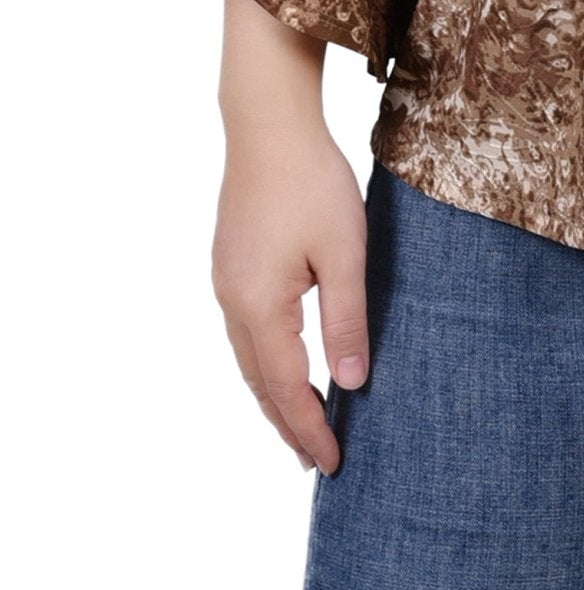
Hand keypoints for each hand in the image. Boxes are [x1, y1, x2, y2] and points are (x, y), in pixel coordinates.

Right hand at [210, 121, 369, 476]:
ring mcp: (226, 281)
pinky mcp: (231, 262)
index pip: (287, 387)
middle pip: (259, 382)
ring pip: (249, 357)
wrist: (269, 126)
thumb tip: (351, 383)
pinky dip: (267, 359)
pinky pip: (246, 330)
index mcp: (259, 306)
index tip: (332, 463)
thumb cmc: (312, 183)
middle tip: (316, 459)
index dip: (309, 428)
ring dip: (275, 393)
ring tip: (302, 421)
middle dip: (288, 423)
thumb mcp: (343, 254)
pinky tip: (285, 360)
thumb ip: (346, 321)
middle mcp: (233, 301)